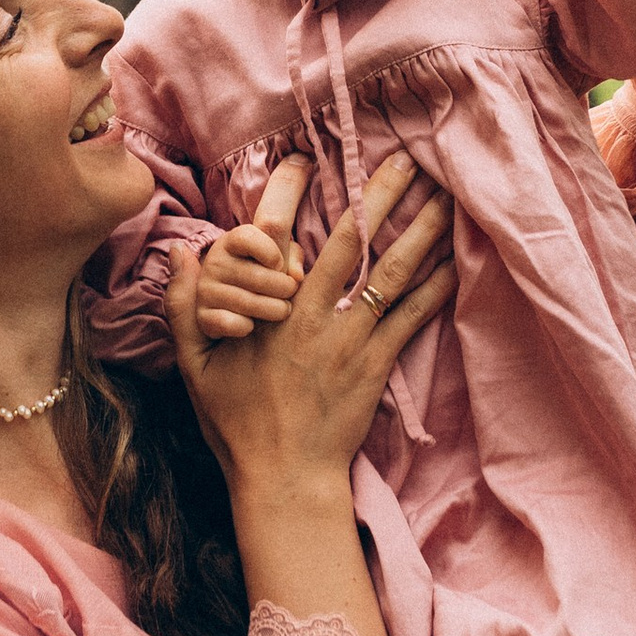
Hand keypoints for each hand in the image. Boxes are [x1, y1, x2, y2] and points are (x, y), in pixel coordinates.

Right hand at [168, 154, 454, 505]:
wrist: (284, 478)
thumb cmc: (237, 425)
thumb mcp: (194, 367)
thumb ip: (182, 307)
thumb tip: (179, 252)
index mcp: (267, 308)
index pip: (279, 236)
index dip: (293, 194)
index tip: (308, 159)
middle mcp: (311, 315)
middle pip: (350, 242)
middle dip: (379, 195)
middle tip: (404, 157)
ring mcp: (348, 339)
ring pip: (389, 273)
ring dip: (419, 232)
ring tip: (445, 197)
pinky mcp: (376, 365)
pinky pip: (412, 317)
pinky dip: (436, 286)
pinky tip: (456, 258)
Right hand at [191, 219, 300, 341]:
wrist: (230, 308)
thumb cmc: (264, 275)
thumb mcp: (279, 258)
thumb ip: (293, 256)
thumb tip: (297, 276)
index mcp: (232, 242)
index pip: (247, 237)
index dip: (270, 252)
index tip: (279, 264)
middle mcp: (214, 263)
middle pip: (258, 276)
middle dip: (285, 288)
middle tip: (289, 293)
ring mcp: (206, 290)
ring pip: (250, 303)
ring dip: (275, 310)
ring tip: (281, 309)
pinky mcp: (203, 317)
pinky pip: (235, 324)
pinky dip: (248, 327)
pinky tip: (250, 324)